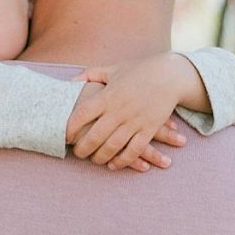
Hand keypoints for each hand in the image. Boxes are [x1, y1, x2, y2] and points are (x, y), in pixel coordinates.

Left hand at [66, 54, 188, 171]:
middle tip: (77, 154)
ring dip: (100, 156)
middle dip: (83, 148)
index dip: (71, 127)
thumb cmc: (139, 71)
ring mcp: (134, 120)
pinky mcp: (148, 129)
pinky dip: (122, 160)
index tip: (65, 136)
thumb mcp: (113, 69)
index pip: (83, 114)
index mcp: (107, 95)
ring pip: (113, 145)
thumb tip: (71, 81)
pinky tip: (113, 164)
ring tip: (94, 160)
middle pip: (95, 135)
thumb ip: (91, 75)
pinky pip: (133, 149)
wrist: (169, 75)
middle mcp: (119, 110)